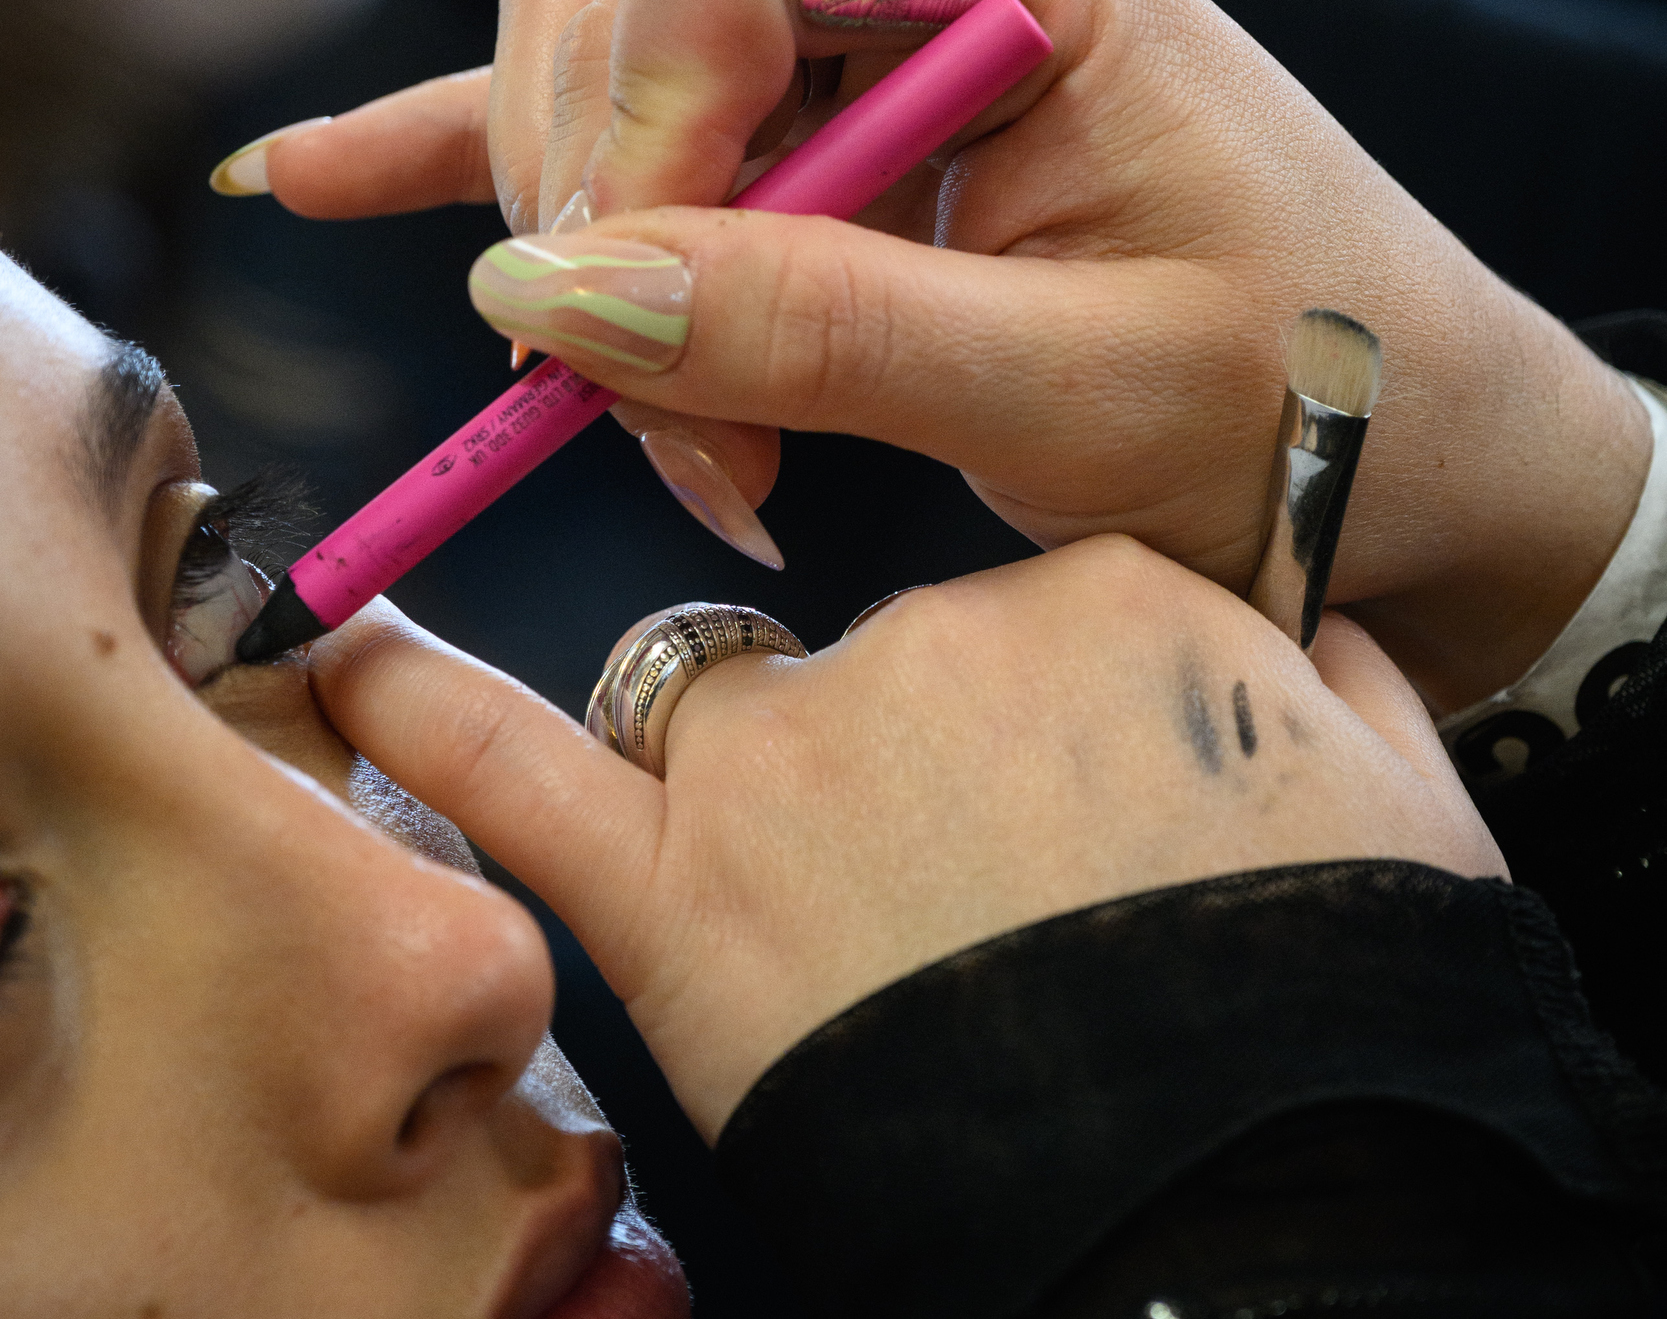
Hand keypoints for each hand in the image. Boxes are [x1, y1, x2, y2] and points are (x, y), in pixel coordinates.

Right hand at [243, 0, 1650, 715]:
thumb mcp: (1077, 387)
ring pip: (591, 61)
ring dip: (582, 254)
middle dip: (598, 212)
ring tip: (685, 448)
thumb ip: (816, 324)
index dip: (645, 109)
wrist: (1425, 457)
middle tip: (684, 433)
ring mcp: (846, 45)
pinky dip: (466, 158)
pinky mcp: (809, 140)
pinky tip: (314, 176)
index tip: (656, 306)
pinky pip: (608, 127)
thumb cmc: (1309, 403)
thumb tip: (539, 295)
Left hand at [311, 538, 1503, 1138]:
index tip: (1091, 820)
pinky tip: (347, 651)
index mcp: (1114, 602)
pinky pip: (518, 763)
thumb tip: (1311, 644)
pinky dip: (418, 704)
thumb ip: (1340, 687)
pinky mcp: (680, 895)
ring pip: (734, 718)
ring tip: (852, 927)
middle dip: (928, 772)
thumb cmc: (1329, 1006)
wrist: (1241, 1206)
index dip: (1063, 734)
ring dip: (773, 797)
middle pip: (897, 668)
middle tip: (995, 915)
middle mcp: (939, 636)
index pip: (1051, 621)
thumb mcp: (1407, 809)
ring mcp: (792, 756)